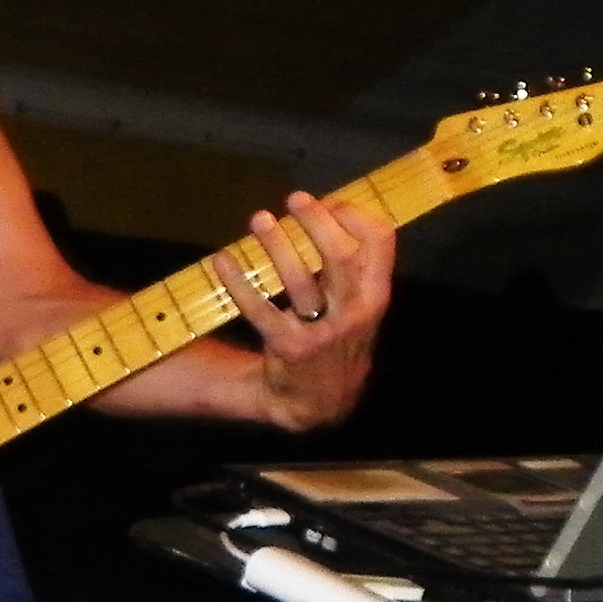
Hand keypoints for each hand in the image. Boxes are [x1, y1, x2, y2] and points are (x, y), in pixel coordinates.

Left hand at [211, 190, 394, 431]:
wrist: (321, 402)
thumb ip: (354, 269)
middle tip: (294, 199)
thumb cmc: (339, 342)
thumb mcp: (361, 309)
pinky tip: (222, 260)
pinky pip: (259, 309)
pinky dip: (237, 282)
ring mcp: (322, 332)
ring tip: (259, 219)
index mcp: (376, 296)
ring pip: (298, 279)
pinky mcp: (288, 347)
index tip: (329, 202)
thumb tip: (329, 212)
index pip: (380, 242)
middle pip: (340, 255)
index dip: (354, 214)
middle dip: (316, 222)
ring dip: (276, 244)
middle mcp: (355, 312)